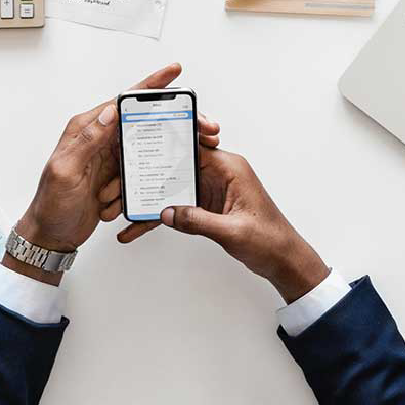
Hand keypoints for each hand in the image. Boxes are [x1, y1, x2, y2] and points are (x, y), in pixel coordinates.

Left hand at [7, 63, 221, 284]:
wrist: (51, 236)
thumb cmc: (50, 205)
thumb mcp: (66, 171)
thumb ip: (88, 140)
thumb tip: (109, 112)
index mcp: (85, 129)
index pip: (122, 102)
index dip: (149, 86)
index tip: (172, 72)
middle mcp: (98, 139)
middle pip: (139, 123)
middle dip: (159, 131)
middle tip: (185, 133)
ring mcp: (108, 158)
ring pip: (141, 153)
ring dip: (137, 172)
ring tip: (112, 193)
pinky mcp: (115, 176)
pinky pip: (135, 176)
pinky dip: (130, 191)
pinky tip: (112, 205)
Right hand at [117, 148, 327, 302]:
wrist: (284, 260)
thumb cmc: (270, 239)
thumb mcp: (232, 231)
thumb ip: (198, 220)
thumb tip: (167, 213)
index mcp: (230, 167)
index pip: (193, 146)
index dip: (166, 144)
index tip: (142, 144)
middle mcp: (219, 173)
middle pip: (176, 166)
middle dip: (148, 174)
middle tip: (120, 182)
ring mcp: (211, 189)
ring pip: (172, 187)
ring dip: (149, 199)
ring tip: (121, 209)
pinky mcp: (206, 205)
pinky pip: (178, 206)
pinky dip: (162, 216)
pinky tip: (140, 227)